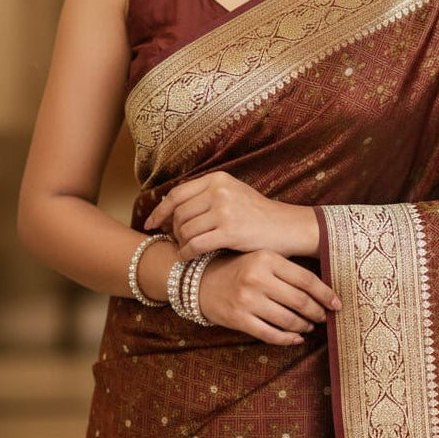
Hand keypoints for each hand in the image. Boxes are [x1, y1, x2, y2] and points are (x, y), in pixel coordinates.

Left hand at [144, 171, 319, 259]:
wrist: (288, 227)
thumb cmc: (259, 215)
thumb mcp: (233, 194)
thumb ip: (206, 197)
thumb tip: (171, 210)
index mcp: (218, 179)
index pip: (177, 193)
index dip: (160, 210)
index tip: (150, 223)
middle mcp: (219, 190)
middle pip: (178, 213)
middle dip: (171, 230)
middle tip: (174, 241)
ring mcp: (224, 210)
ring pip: (184, 230)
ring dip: (180, 243)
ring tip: (184, 249)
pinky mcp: (229, 231)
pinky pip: (195, 244)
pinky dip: (186, 253)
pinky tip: (187, 258)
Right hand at [197, 250, 340, 345]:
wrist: (201, 281)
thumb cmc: (238, 268)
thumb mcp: (261, 258)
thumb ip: (286, 269)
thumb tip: (322, 288)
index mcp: (266, 258)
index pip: (306, 279)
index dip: (325, 294)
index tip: (337, 303)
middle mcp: (257, 278)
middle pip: (300, 301)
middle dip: (317, 312)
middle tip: (324, 317)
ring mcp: (247, 300)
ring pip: (288, 320)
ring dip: (304, 326)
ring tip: (310, 326)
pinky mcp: (239, 319)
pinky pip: (271, 334)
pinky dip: (288, 339)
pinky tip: (296, 338)